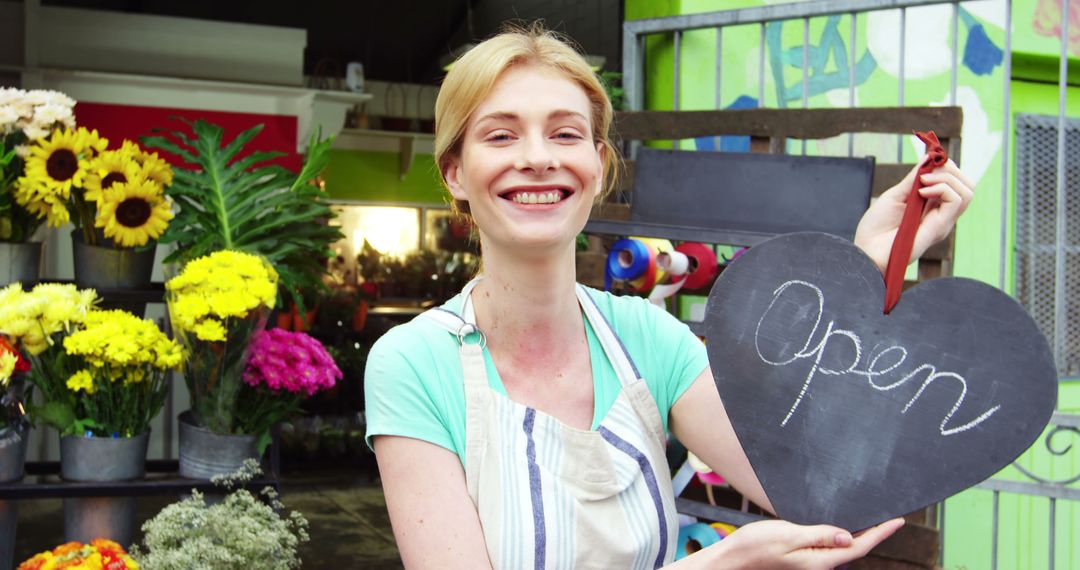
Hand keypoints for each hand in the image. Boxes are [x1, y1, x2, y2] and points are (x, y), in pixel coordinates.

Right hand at [706, 518, 904, 568]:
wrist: (731, 561)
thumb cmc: (754, 547)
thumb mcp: (787, 534)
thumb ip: (819, 535)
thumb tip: (848, 536)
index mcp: (819, 560)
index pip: (858, 547)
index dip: (880, 533)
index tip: (898, 521)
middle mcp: (818, 565)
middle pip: (853, 549)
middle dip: (873, 534)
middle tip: (890, 517)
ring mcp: (810, 563)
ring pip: (841, 549)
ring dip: (857, 535)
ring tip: (872, 521)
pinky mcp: (802, 559)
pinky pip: (828, 548)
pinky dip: (840, 537)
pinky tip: (840, 528)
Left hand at [854, 156, 974, 273]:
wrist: (866, 250)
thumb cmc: (876, 227)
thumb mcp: (896, 195)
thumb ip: (913, 178)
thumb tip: (930, 156)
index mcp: (932, 206)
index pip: (956, 181)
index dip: (946, 166)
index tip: (925, 164)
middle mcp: (942, 214)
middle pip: (967, 185)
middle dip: (950, 169)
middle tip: (925, 174)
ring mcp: (943, 222)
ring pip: (967, 191)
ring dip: (946, 178)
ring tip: (923, 183)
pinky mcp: (941, 228)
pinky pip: (957, 201)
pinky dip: (942, 188)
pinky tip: (921, 192)